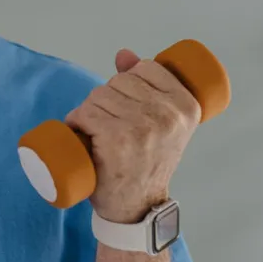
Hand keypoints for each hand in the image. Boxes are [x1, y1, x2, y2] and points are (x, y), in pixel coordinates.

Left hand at [65, 48, 200, 223]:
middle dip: (106, 99)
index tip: (129, 106)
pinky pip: (85, 113)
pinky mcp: (117, 139)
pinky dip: (76, 122)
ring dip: (89, 112)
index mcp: (187, 105)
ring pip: (99, 96)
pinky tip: (82, 136)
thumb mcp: (161, 122)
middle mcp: (169, 115)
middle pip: (119, 81)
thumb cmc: (147, 161)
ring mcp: (143, 126)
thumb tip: (124, 54)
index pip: (146, 68)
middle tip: (110, 126)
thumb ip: (148, 84)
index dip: (129, 82)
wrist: (137, 207)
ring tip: (98, 134)